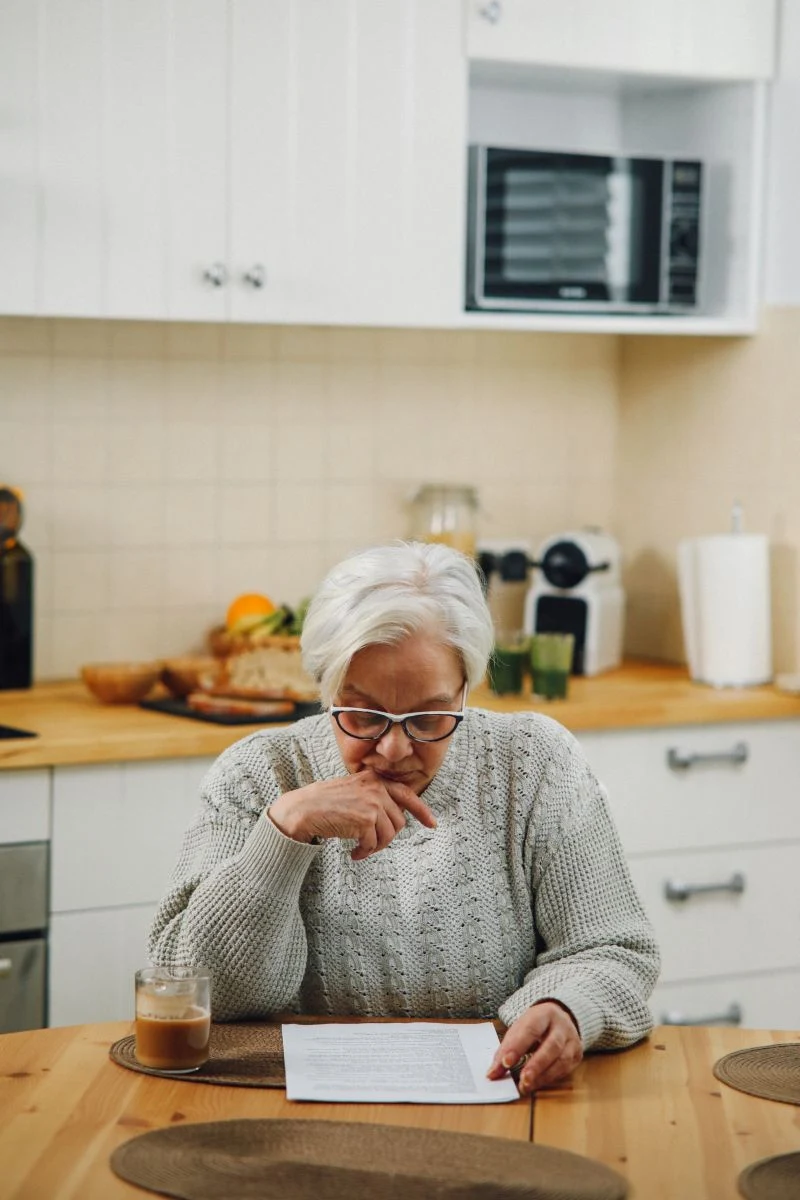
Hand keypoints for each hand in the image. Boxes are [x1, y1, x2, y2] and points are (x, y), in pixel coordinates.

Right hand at [268, 769, 436, 860]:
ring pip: (389, 834)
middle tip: (371, 845)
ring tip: (361, 849)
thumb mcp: (353, 791)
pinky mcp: (366, 819)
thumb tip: (393, 818)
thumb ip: (373, 798)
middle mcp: (376, 788)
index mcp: (374, 779)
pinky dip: (365, 852)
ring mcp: (372, 803)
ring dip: (376, 847)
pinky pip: (375, 843)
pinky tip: (354, 853)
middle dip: (387, 837)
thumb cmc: (324, 804)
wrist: (303, 810)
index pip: (406, 794)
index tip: (432, 824)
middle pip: (398, 821)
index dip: (422, 810)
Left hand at [487, 1001, 582, 1093]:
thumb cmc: (535, 1025)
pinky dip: (550, 1078)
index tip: (505, 1063)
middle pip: (552, 1046)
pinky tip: (538, 1083)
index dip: (517, 1047)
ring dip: (543, 1076)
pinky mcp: (577, 1054)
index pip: (530, 1030)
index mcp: (544, 1014)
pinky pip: (566, 1069)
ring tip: (527, 1086)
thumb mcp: (519, 1029)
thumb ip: (505, 1050)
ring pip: (562, 1060)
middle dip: (536, 1065)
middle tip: (523, 1080)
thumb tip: (492, 1073)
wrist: (559, 1018)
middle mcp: (561, 1026)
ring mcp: (572, 1040)